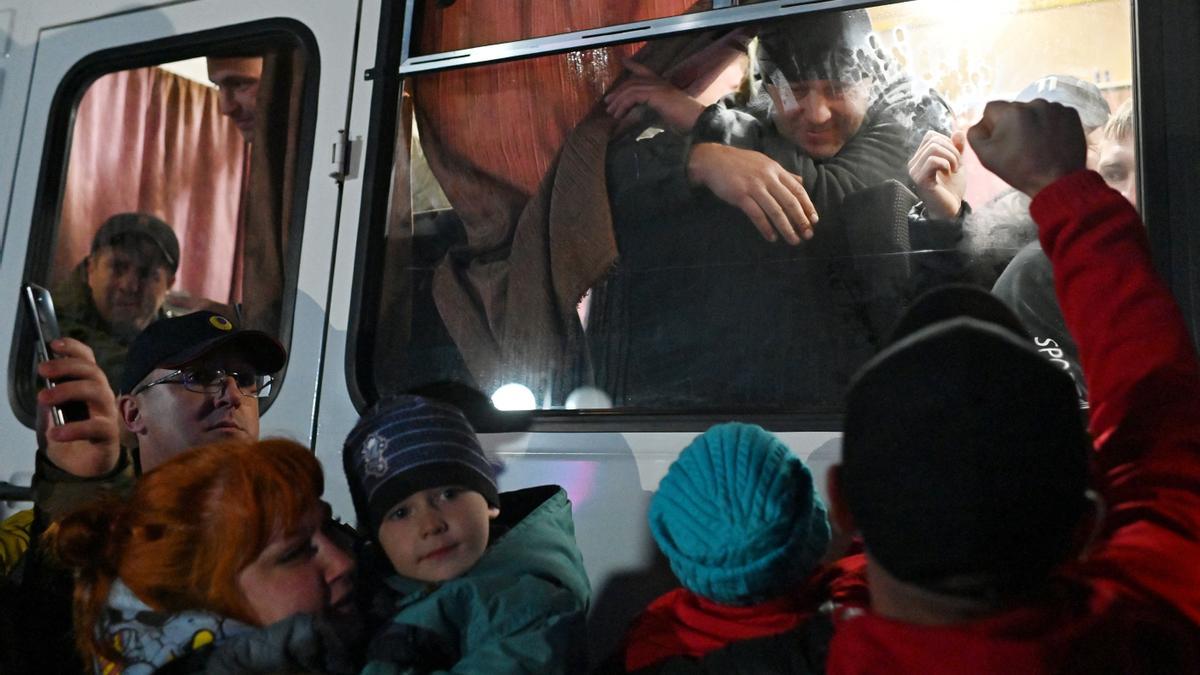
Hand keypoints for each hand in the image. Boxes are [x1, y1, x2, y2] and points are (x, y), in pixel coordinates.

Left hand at [36, 338, 120, 476]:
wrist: (79, 469)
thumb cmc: (67, 437)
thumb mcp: (50, 416)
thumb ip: (49, 402)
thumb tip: (45, 389)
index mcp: (88, 387)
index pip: (88, 360)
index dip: (74, 348)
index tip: (54, 344)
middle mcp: (101, 396)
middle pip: (93, 372)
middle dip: (67, 366)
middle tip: (43, 371)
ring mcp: (107, 414)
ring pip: (97, 391)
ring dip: (68, 390)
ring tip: (43, 399)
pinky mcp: (109, 435)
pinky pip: (96, 427)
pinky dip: (74, 428)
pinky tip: (56, 433)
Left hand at [605, 59, 706, 133]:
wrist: (697, 122)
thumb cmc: (684, 122)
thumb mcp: (663, 114)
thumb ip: (651, 111)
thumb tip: (637, 115)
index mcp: (663, 85)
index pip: (645, 71)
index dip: (634, 65)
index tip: (624, 61)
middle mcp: (660, 82)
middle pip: (633, 81)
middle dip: (619, 91)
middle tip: (608, 102)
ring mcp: (658, 87)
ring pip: (631, 89)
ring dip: (618, 101)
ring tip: (612, 112)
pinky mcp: (656, 94)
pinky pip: (633, 96)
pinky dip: (623, 105)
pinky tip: (619, 114)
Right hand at [687, 142, 817, 244]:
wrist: (713, 160)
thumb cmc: (739, 163)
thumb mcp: (764, 163)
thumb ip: (783, 173)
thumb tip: (801, 181)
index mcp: (775, 170)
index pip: (797, 189)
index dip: (808, 206)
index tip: (814, 220)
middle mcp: (768, 178)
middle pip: (790, 202)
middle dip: (801, 220)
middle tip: (808, 235)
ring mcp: (754, 187)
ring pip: (776, 210)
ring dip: (786, 228)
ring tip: (793, 240)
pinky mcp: (741, 195)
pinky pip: (757, 215)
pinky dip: (766, 228)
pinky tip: (772, 238)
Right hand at [908, 130, 967, 218]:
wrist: (949, 211)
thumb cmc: (951, 189)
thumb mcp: (958, 164)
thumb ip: (957, 148)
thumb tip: (958, 131)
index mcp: (921, 158)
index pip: (931, 136)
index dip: (947, 142)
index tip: (955, 158)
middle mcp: (914, 163)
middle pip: (933, 139)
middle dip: (952, 149)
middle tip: (957, 166)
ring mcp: (915, 171)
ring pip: (934, 148)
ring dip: (951, 157)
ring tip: (955, 170)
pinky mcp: (920, 180)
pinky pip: (933, 160)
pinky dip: (946, 163)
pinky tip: (949, 174)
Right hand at [968, 100, 1086, 198]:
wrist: (1058, 181)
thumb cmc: (1019, 170)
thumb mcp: (986, 156)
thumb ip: (975, 135)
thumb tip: (980, 124)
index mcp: (1011, 111)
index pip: (992, 109)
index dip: (991, 125)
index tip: (1000, 140)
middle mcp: (1034, 103)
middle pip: (1015, 109)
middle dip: (1013, 123)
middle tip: (1019, 145)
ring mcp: (1055, 107)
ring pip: (1035, 111)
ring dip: (1033, 122)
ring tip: (1038, 143)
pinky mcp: (1071, 113)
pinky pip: (1054, 114)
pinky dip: (1051, 124)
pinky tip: (1051, 140)